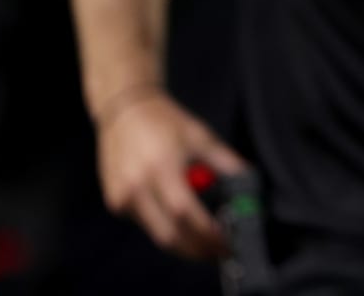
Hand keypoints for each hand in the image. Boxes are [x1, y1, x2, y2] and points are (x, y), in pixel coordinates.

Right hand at [96, 93, 245, 258]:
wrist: (125, 111)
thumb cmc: (166, 122)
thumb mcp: (202, 137)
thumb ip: (226, 163)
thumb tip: (249, 183)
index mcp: (161, 167)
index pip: (185, 212)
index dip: (206, 232)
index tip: (227, 243)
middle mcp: (136, 187)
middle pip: (169, 235)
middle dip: (197, 249)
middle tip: (219, 252)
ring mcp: (121, 197)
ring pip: (157, 234)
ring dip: (184, 243)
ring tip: (206, 242)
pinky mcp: (115, 203)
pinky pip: (146, 224)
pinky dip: (166, 227)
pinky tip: (180, 220)